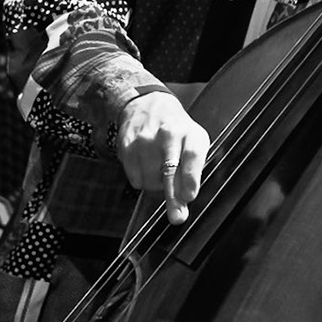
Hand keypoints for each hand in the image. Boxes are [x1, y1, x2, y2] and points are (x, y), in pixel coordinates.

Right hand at [117, 91, 208, 223]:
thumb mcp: (194, 144)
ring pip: (150, 179)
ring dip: (156, 185)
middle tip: (177, 217)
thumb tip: (184, 202)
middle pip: (169, 170)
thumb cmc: (177, 131)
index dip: (190, 177)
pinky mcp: (127, 144)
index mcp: (191, 134)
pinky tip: (146, 165)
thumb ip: (193, 172)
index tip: (188, 196)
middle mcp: (169, 133)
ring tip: (159, 169)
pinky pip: (135, 177)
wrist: (149, 105)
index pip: (192, 155)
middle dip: (173, 197)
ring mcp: (146, 139)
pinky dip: (141, 179)